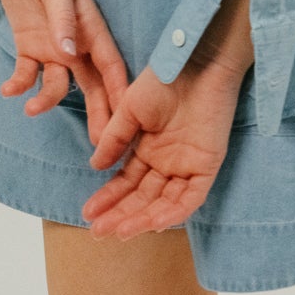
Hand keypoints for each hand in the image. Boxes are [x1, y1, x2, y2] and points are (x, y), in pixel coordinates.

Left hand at [0, 0, 130, 147]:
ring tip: (33, 110)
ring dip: (47, 101)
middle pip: (92, 87)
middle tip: (98, 146)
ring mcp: (54, 52)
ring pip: (58, 86)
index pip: (111, 67)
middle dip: (97, 115)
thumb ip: (64, 22)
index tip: (126, 120)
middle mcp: (77, 47)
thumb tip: (71, 53)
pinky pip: (27, 75)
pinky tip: (8, 90)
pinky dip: (18, 85)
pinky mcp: (30, 51)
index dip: (120, 92)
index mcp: (93, 31)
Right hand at [80, 55, 249, 238]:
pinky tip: (151, 223)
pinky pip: (190, 198)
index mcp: (149, 148)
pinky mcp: (207, 165)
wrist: (195, 62)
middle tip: (98, 231)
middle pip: (143, 197)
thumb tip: (95, 166)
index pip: (127, 182)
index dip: (108, 198)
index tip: (88, 213)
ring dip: (142, 219)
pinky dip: (172, 213)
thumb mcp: (129, 110)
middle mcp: (167, 161)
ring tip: (119, 231)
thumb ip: (115, 139)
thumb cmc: (163, 79)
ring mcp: (187, 164)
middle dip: (120, 215)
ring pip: (164, 203)